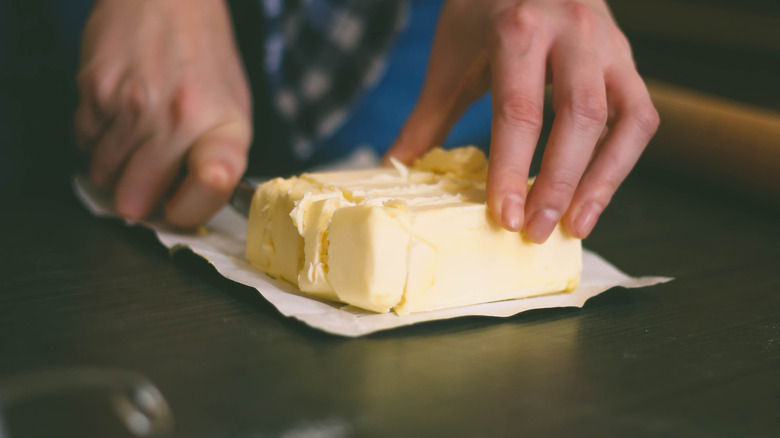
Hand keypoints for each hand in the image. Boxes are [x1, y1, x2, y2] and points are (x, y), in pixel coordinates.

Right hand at [76, 0, 251, 227]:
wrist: (169, 0)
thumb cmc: (206, 63)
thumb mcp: (233, 112)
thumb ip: (217, 163)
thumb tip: (185, 212)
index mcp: (225, 128)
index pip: (208, 193)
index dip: (188, 211)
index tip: (180, 206)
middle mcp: (180, 119)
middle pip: (136, 201)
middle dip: (140, 197)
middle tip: (152, 176)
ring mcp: (132, 106)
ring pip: (103, 177)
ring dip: (116, 167)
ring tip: (138, 137)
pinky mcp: (95, 90)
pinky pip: (84, 144)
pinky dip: (98, 139)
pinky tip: (120, 116)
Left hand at [385, 0, 658, 241]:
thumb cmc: (485, 12)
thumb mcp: (452, 59)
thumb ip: (426, 119)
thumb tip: (393, 171)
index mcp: (519, 29)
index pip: (519, 110)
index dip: (512, 169)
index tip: (504, 217)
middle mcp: (573, 31)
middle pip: (579, 117)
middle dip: (558, 182)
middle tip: (536, 231)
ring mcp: (608, 44)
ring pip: (624, 119)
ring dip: (602, 180)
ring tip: (576, 226)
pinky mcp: (627, 58)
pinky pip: (640, 115)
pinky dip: (620, 160)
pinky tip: (595, 193)